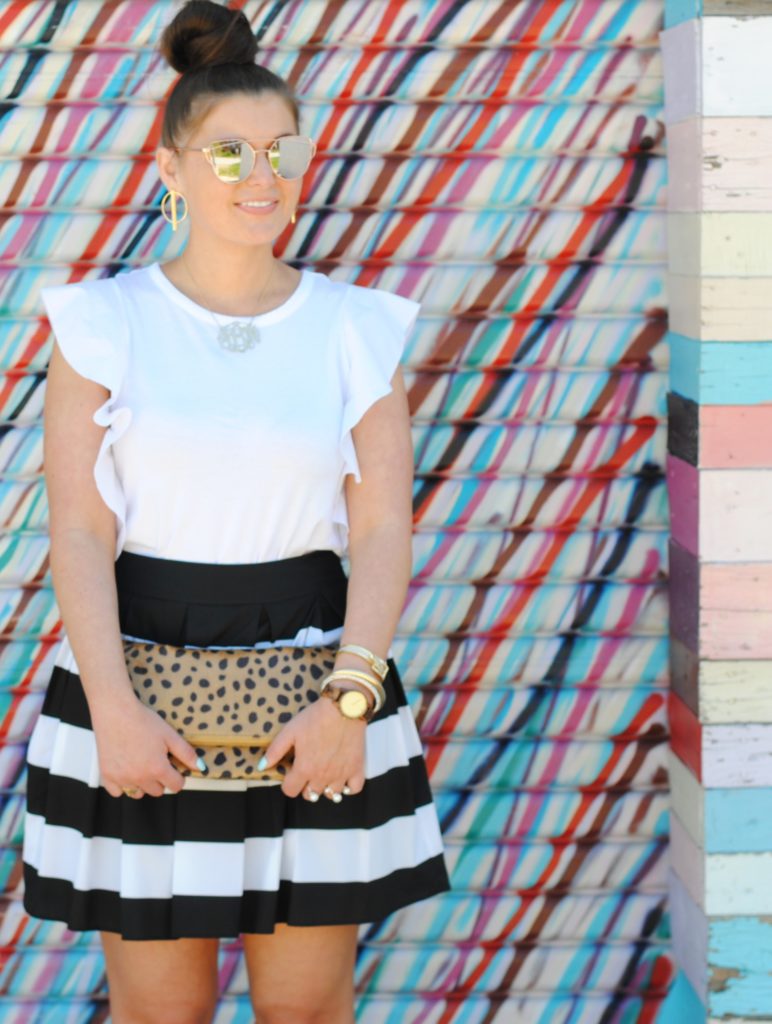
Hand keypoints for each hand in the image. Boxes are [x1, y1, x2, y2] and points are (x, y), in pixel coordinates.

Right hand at [89, 692, 203, 798]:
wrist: (116, 712)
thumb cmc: (142, 721)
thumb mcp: (170, 735)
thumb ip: (186, 753)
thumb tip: (200, 767)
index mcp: (157, 768)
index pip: (176, 786)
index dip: (178, 776)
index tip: (174, 769)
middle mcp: (140, 778)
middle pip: (157, 791)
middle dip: (160, 779)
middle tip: (156, 761)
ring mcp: (122, 779)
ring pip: (138, 793)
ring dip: (142, 784)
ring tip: (140, 764)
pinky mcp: (106, 776)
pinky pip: (118, 792)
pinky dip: (122, 784)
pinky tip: (126, 769)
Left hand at [260, 695, 366, 800]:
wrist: (344, 707)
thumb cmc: (315, 718)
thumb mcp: (290, 731)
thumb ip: (275, 751)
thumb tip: (262, 767)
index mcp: (304, 768)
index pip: (290, 791)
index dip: (288, 782)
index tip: (292, 771)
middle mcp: (322, 776)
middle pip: (310, 794)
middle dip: (305, 784)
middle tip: (308, 768)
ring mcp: (341, 774)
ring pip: (330, 795)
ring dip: (325, 786)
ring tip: (324, 772)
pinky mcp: (357, 768)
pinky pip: (353, 789)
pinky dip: (347, 787)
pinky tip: (342, 777)